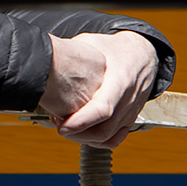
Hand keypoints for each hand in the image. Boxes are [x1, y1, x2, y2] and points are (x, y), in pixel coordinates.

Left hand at [40, 30, 162, 147]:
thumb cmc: (115, 49)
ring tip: (68, 126)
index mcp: (119, 80)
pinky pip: (116, 138)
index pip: (102, 109)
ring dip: (84, 138)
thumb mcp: (91, 43)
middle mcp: (127, 99)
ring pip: (107, 138)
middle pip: (103, 130)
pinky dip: (99, 142)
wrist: (143, 54)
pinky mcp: (130, 117)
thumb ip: (70, 53)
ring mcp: (130, 111)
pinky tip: (85, 133)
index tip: (62, 125)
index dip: (80, 122)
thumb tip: (43, 57)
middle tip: (58, 123)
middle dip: (76, 134)